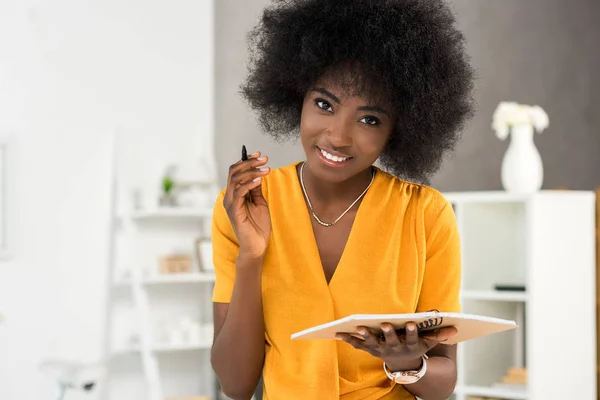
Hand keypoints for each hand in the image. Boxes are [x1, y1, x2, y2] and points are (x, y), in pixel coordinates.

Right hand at [223, 151, 270, 259]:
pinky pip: (239, 192)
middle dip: (249, 163)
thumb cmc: (258, 227)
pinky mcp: (234, 211)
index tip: (260, 155)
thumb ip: (256, 190)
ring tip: (266, 169)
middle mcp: (229, 197)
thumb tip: (259, 174)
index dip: (246, 161)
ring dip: (252, 171)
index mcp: (234, 194)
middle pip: (234, 172)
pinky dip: (249, 184)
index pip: (236, 172)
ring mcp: (230, 204)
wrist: (257, 246)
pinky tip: (259, 180)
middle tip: (264, 159)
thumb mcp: (260, 203)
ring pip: (236, 179)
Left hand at [336, 322, 457, 371]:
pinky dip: (348, 339)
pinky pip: (357, 344)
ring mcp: (381, 350)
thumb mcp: (429, 343)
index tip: (413, 322)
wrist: (404, 366)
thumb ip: (440, 334)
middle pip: (391, 341)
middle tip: (385, 324)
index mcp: (411, 345)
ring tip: (359, 328)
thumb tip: (456, 328)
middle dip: (389, 332)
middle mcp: (395, 349)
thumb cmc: (417, 346)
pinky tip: (337, 333)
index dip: (413, 331)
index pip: (413, 337)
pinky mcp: (370, 349)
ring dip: (366, 336)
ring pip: (373, 343)